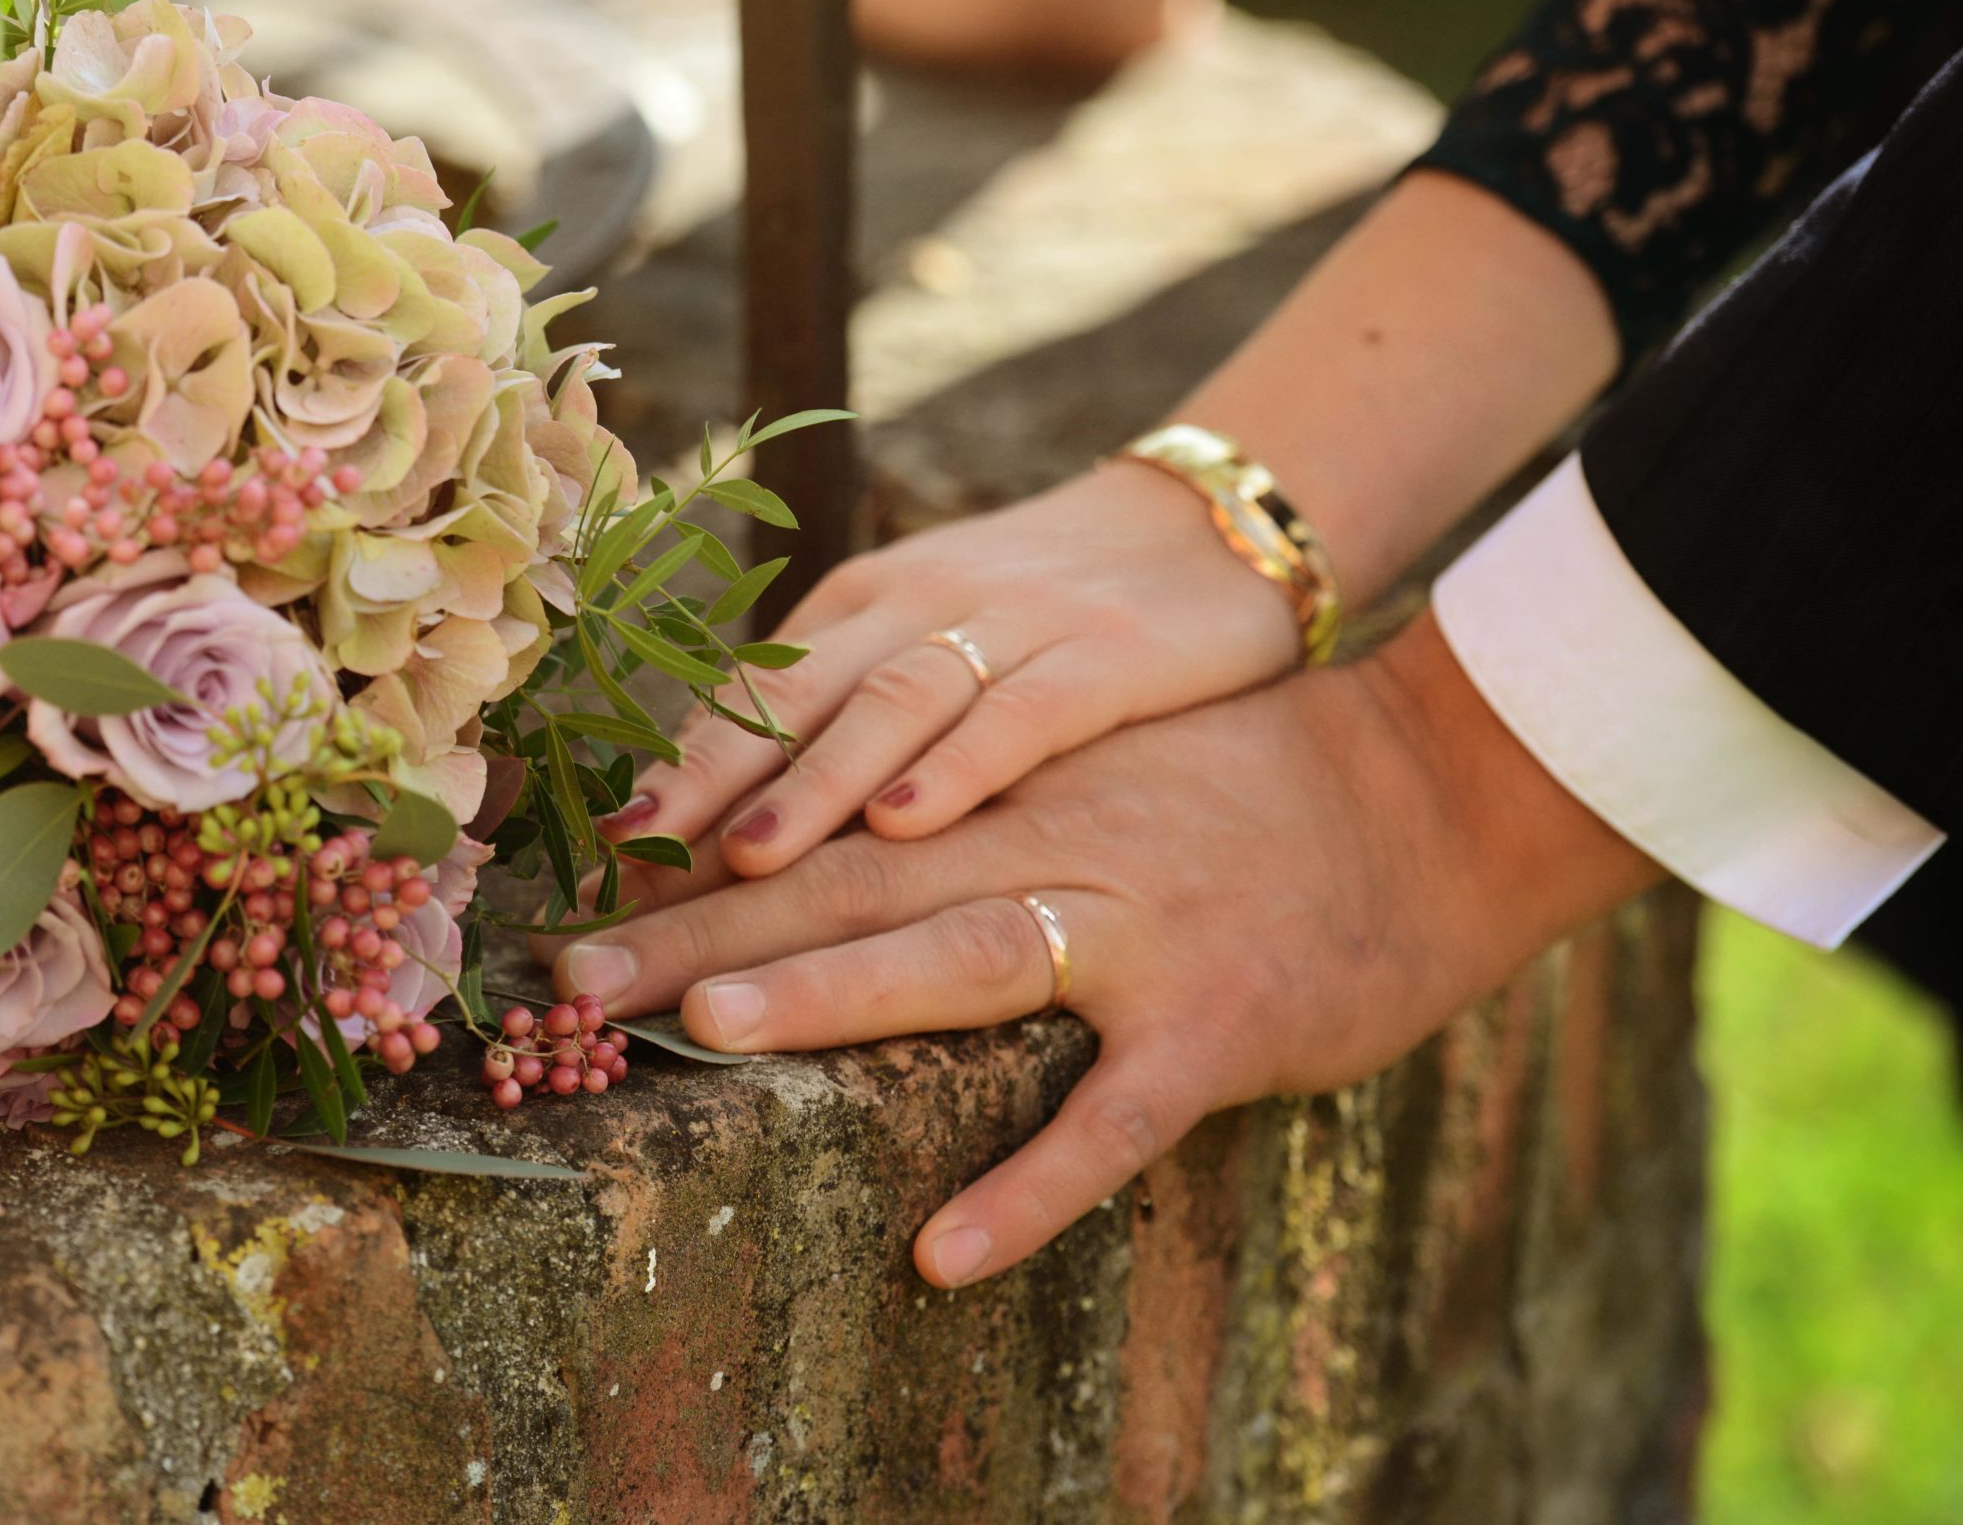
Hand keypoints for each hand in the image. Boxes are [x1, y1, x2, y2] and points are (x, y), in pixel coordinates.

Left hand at [554, 615, 1659, 1286]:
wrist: (1441, 789)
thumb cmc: (1252, 782)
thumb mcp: (1096, 755)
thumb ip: (976, 787)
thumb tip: (848, 823)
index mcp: (1006, 785)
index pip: (825, 820)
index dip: (695, 861)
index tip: (575, 896)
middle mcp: (1049, 841)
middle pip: (847, 879)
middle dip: (698, 929)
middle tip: (567, 979)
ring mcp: (1137, 931)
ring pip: (959, 958)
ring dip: (829, 993)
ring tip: (706, 1033)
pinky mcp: (1218, 1025)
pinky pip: (1111, 1120)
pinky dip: (1029, 1187)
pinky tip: (942, 1254)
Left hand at [606, 458, 1300, 884]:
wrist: (1209, 526)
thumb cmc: (1048, 613)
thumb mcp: (931, 644)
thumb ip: (841, 717)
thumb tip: (714, 826)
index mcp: (860, 606)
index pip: (745, 695)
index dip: (669, 773)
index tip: (597, 858)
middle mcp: (916, 605)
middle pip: (791, 700)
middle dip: (702, 789)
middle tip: (631, 873)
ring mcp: (1009, 624)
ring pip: (888, 704)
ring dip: (812, 785)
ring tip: (745, 863)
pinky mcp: (1105, 653)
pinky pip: (1017, 712)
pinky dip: (956, 769)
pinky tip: (907, 828)